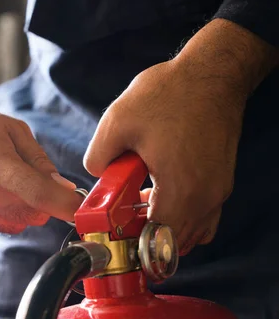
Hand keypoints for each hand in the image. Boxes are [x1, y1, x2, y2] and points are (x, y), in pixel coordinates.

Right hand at [0, 66, 81, 242]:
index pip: (38, 193)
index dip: (64, 205)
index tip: (80, 211)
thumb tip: (64, 190)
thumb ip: (39, 160)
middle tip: (19, 179)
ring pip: (9, 226)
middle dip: (36, 202)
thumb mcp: (8, 129)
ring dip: (11, 210)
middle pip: (28, 214)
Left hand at [84, 19, 276, 254]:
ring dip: (166, 227)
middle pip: (176, 241)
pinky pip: (204, 215)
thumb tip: (97, 176)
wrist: (211, 74)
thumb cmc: (168, 94)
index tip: (117, 235)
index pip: (158, 240)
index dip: (134, 244)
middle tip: (124, 217)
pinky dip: (182, 215)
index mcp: (180, 188)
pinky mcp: (222, 180)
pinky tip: (161, 193)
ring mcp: (219, 190)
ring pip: (193, 231)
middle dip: (147, 236)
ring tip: (141, 204)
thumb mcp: (117, 122)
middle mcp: (206, 197)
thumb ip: (98, 157)